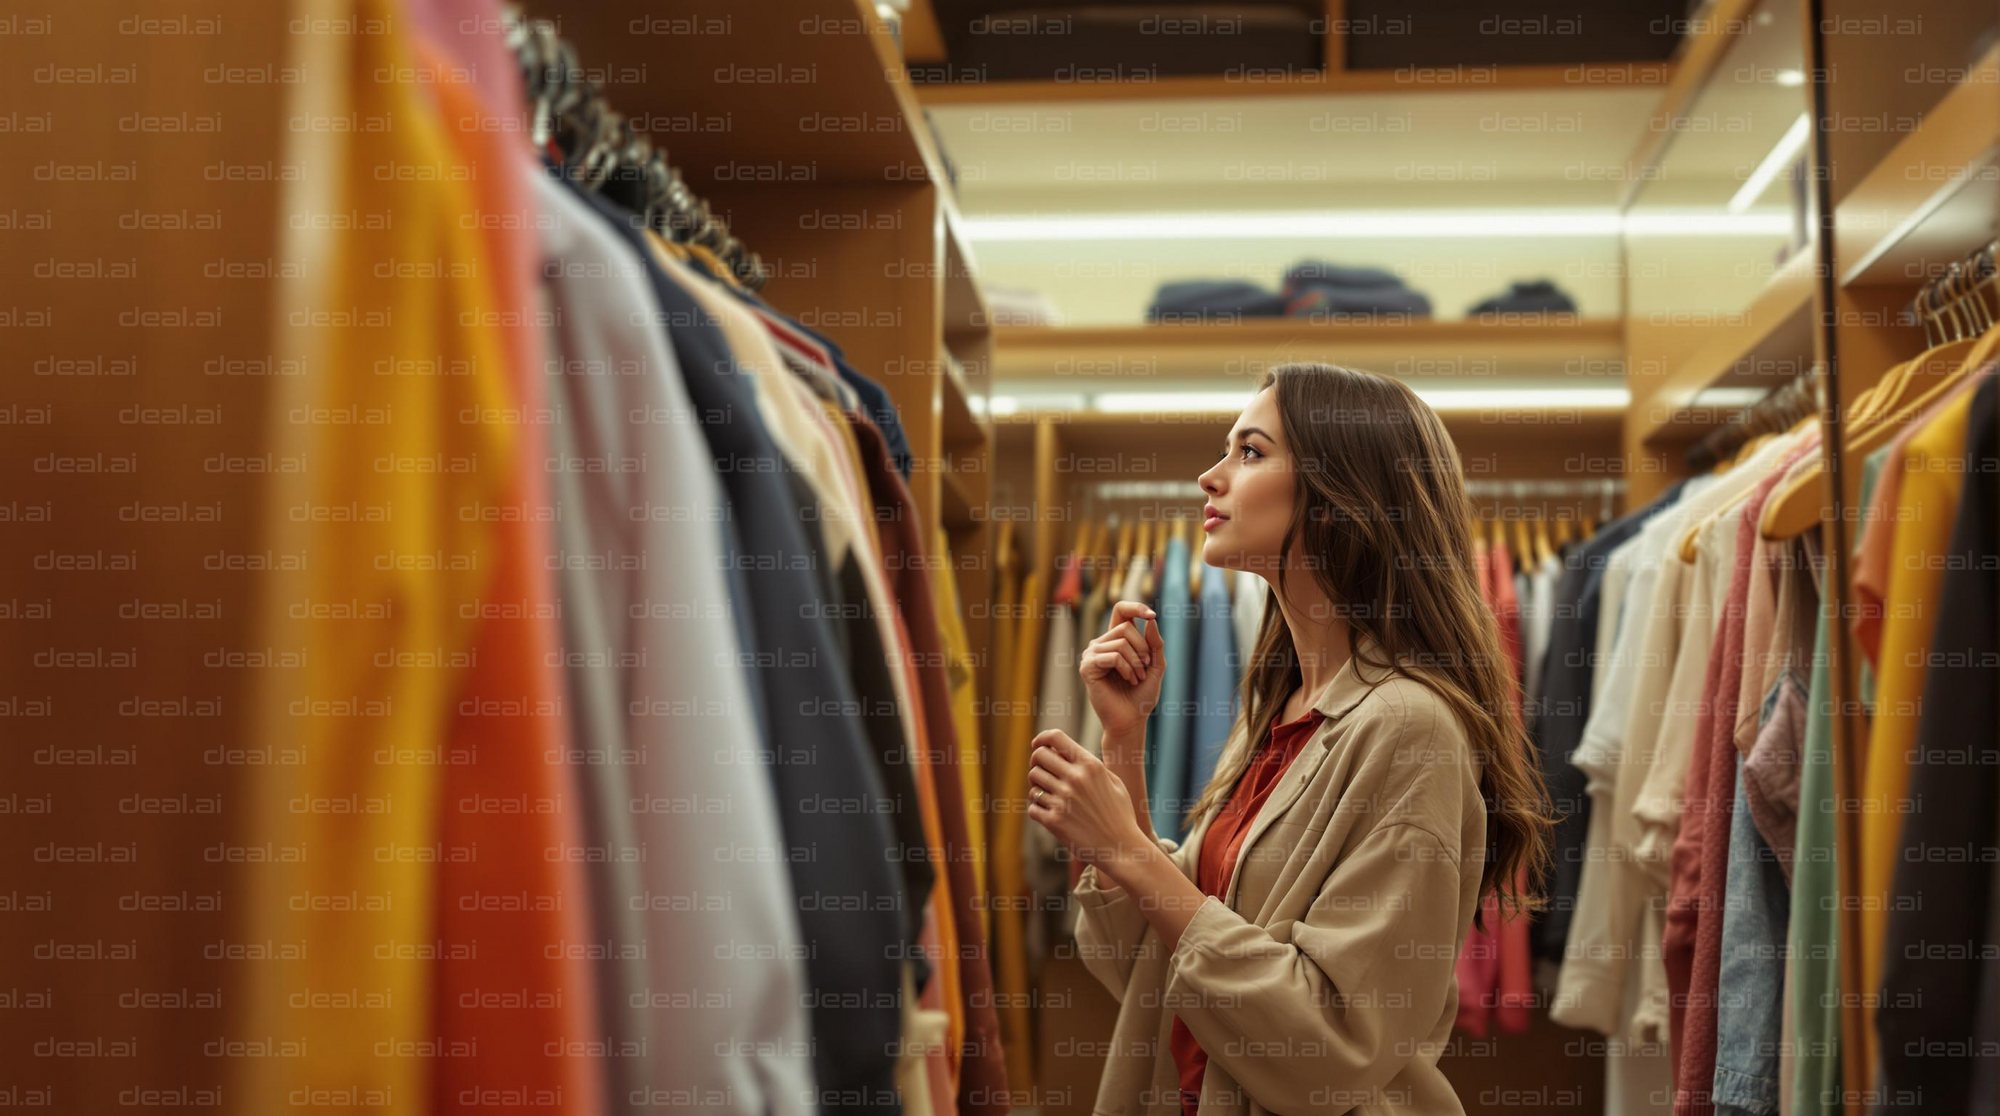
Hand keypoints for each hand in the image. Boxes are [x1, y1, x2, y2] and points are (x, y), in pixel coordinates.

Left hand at [1026, 730, 1146, 868]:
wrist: (1122, 849)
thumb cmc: (1120, 815)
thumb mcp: (1114, 783)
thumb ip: (1092, 766)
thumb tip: (1067, 752)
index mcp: (1090, 766)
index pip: (1055, 738)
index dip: (1042, 738)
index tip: (1038, 745)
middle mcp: (1075, 779)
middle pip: (1038, 756)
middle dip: (1037, 762)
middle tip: (1043, 772)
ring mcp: (1063, 800)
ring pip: (1033, 781)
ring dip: (1037, 787)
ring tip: (1049, 795)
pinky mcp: (1054, 820)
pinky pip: (1032, 806)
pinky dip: (1038, 809)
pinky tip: (1050, 813)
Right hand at [1081, 600, 1164, 738]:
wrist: (1131, 720)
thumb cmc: (1141, 695)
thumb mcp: (1156, 666)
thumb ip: (1155, 644)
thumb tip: (1150, 620)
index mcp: (1115, 640)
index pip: (1121, 611)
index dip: (1136, 607)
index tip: (1152, 614)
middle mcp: (1101, 644)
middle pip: (1126, 627)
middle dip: (1143, 648)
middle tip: (1146, 668)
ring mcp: (1091, 655)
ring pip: (1121, 642)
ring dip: (1136, 662)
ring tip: (1137, 678)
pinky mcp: (1088, 667)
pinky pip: (1113, 656)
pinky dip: (1127, 668)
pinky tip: (1129, 680)